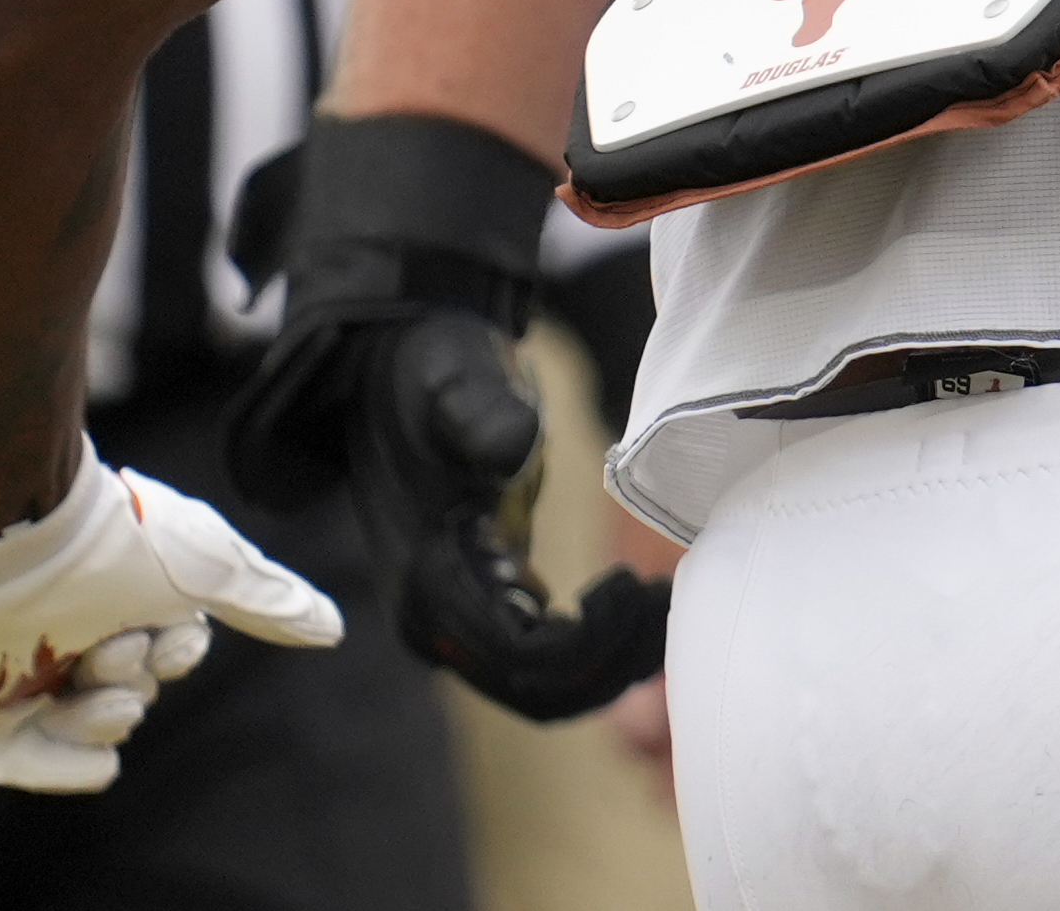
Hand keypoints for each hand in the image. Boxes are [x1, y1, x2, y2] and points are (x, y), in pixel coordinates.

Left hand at [0, 453, 341, 792]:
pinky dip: (63, 769)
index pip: (166, 648)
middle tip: (116, 651)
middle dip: (135, 681)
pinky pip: (24, 761)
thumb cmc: (119, 545)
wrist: (16, 544)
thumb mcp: (213, 569)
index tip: (173, 642)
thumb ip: (270, 602)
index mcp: (126, 595)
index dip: (179, 654)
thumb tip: (335, 630)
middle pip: (130, 690)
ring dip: (104, 724)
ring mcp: (24, 674)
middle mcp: (76, 632)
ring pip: (84, 727)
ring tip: (94, 698)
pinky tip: (97, 765)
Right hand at [219, 115, 668, 719]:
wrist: (390, 372)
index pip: (522, 654)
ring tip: (663, 604)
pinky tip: (635, 598)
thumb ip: (480, 411)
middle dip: (612, 662)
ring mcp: (453, 616)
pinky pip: (539, 659)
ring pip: (540, 687)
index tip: (641, 586)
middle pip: (536, 688)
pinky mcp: (477, 601)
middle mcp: (433, 617)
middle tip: (669, 601)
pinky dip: (592, 649)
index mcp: (429, 578)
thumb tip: (511, 449)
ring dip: (608, 663)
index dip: (593, 639)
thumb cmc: (428, 373)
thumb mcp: (451, 378)